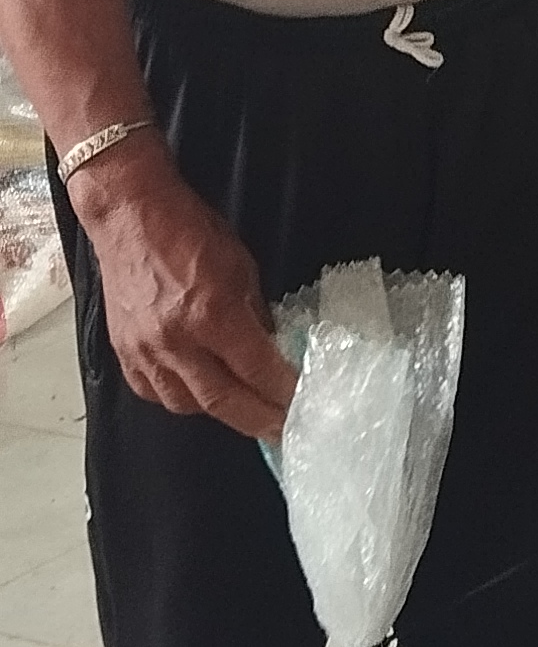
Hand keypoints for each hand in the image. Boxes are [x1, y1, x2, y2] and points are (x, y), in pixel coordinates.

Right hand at [74, 138, 294, 438]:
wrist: (130, 215)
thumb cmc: (189, 231)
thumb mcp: (241, 266)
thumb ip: (255, 314)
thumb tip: (270, 351)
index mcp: (211, 314)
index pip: (256, 370)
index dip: (284, 392)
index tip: (304, 404)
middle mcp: (176, 340)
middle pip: (224, 401)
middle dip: (259, 420)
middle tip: (283, 431)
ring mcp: (145, 351)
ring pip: (187, 405)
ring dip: (220, 411)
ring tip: (244, 409)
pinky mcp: (124, 352)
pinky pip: (155, 393)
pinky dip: (181, 399)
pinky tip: (198, 393)